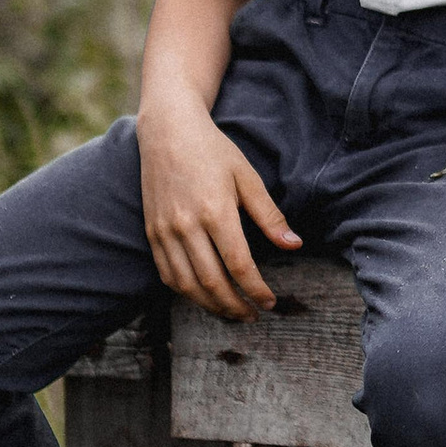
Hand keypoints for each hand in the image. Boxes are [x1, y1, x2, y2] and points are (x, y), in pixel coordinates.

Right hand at [138, 89, 300, 319]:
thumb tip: (294, 244)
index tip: (270, 302)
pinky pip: (167, 274)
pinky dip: (186, 292)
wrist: (168, 131)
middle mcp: (186, 225)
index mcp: (215, 211)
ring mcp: (164, 231)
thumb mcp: (248, 177)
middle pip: (212, 282)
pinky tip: (203, 296)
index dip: (256, 290)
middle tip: (253, 315)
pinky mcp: (152, 232)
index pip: (238, 266)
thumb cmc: (213, 151)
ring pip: (187, 285)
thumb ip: (270, 215)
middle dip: (235, 306)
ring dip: (211, 305)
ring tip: (232, 312)